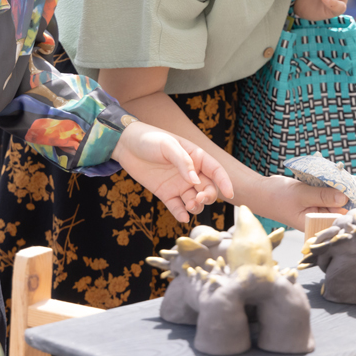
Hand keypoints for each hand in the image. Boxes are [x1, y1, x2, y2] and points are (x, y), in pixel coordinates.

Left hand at [112, 121, 235, 222]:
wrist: (126, 145)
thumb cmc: (149, 139)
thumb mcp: (168, 145)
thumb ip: (183, 162)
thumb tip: (195, 181)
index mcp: (196, 157)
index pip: (216, 171)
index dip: (225, 182)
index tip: (230, 194)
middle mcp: (190, 173)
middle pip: (208, 189)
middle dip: (207, 197)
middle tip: (198, 199)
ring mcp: (178, 184)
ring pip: (195, 200)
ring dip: (196, 206)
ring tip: (189, 205)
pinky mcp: (166, 194)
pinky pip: (177, 207)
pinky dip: (181, 214)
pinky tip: (182, 216)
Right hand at [254, 175, 348, 231]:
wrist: (260, 191)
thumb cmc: (277, 197)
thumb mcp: (301, 195)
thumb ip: (322, 196)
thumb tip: (344, 197)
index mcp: (315, 224)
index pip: (338, 218)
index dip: (349, 205)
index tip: (355, 191)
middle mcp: (317, 218)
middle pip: (339, 207)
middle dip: (344, 193)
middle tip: (350, 178)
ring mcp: (315, 208)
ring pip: (333, 198)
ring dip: (337, 186)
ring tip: (342, 175)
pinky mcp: (313, 198)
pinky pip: (325, 191)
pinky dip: (329, 184)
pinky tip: (333, 175)